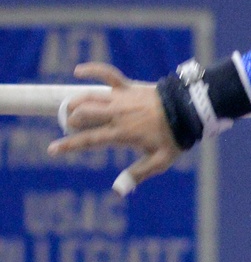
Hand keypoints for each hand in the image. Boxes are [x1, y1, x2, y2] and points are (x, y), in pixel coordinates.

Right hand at [47, 62, 180, 192]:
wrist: (187, 111)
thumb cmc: (174, 139)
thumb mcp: (158, 162)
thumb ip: (137, 175)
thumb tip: (118, 191)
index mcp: (121, 134)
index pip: (89, 140)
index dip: (69, 146)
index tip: (52, 149)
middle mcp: (117, 114)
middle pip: (84, 115)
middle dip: (71, 120)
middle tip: (69, 126)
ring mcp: (121, 98)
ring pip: (90, 96)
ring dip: (76, 102)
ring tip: (69, 108)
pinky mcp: (128, 86)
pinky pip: (107, 73)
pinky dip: (92, 70)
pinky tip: (78, 71)